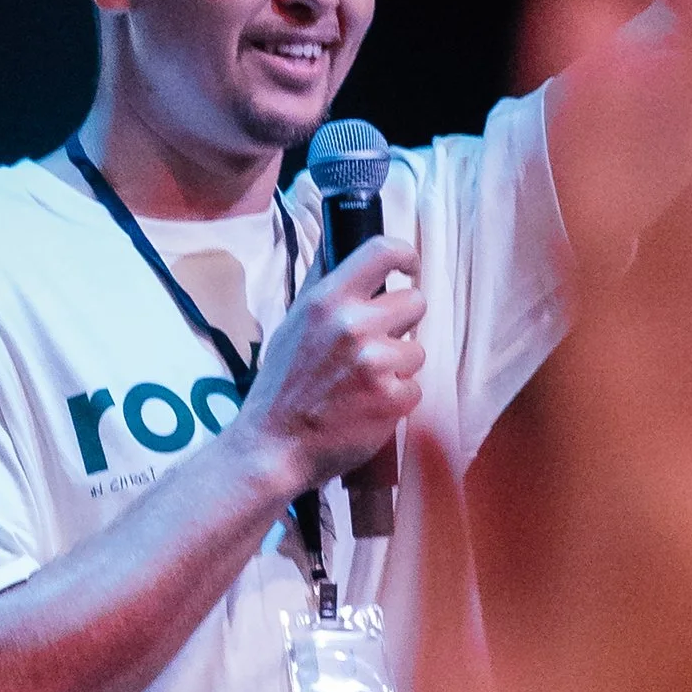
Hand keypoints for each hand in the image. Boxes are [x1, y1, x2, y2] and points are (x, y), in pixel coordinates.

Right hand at [232, 234, 424, 495]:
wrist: (273, 448)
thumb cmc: (281, 386)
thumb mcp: (292, 323)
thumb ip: (322, 286)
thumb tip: (336, 243)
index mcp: (327, 300)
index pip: (382, 251)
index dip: (405, 256)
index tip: (408, 269)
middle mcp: (354, 325)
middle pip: (416, 302)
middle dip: (403, 323)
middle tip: (377, 344)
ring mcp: (376, 363)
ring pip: (418, 350)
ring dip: (399, 366)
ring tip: (363, 383)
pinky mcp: (392, 399)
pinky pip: (415, 388)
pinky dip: (396, 399)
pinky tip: (367, 407)